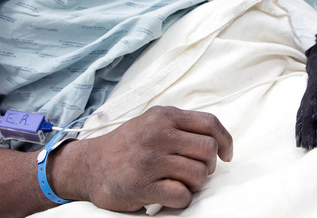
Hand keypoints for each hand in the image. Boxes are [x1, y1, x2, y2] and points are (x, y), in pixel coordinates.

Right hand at [54, 106, 232, 211]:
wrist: (89, 165)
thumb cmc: (128, 145)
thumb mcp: (152, 122)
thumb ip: (181, 125)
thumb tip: (218, 139)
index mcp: (164, 116)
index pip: (210, 124)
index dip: (225, 141)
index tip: (226, 155)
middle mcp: (158, 135)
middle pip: (209, 151)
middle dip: (208, 166)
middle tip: (196, 171)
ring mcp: (150, 160)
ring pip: (199, 174)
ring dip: (194, 184)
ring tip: (179, 182)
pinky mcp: (142, 186)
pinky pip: (182, 196)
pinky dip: (181, 199)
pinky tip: (169, 195)